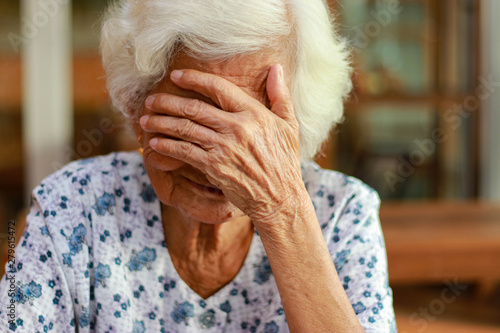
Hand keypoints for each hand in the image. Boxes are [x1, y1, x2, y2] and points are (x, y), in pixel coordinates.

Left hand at [140, 64, 304, 225]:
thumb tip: (276, 68)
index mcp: (254, 114)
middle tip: (151, 100)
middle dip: (167, 102)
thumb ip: (280, 95)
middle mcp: (237, 128)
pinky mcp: (214, 167)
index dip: (194, 79)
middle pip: (194, 108)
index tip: (176, 76)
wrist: (280, 198)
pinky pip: (184, 152)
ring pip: (185, 129)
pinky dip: (167, 146)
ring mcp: (224, 148)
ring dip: (161, 123)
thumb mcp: (289, 125)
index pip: (218, 88)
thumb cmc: (285, 162)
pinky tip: (155, 142)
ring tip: (145, 120)